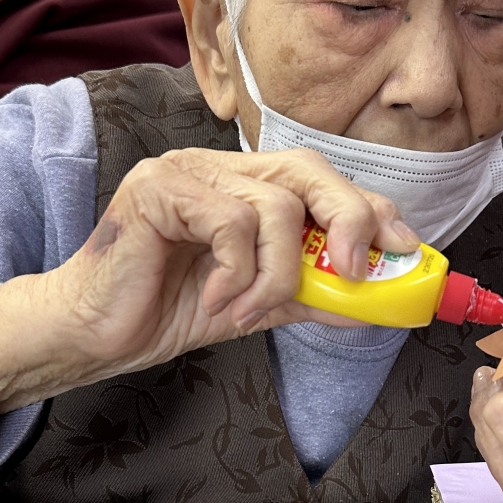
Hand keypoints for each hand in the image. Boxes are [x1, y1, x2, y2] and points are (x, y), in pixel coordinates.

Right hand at [0, 145, 417, 432]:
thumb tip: (379, 302)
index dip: (372, 212)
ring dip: (277, 275)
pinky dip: (238, 272)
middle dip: (350, 222)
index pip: (325, 183)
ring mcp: (188, 171)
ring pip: (276, 206)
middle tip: (355, 275)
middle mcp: (220, 168)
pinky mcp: (159, 188)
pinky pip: (231, 222)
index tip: (407, 253)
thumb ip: (313, 295)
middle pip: (310, 171)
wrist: (95, 334)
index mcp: (245, 187)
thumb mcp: (259, 306)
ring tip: (245, 310)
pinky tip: (215, 299)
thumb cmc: (168, 310)